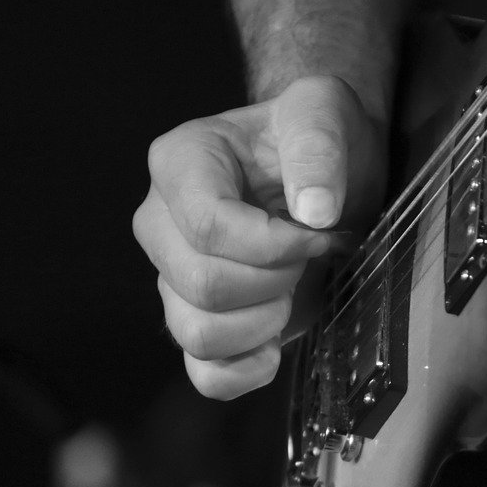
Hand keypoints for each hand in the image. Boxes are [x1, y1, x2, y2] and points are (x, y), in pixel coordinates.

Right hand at [134, 76, 386, 399]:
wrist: (324, 175)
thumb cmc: (317, 137)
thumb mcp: (325, 112)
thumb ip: (318, 147)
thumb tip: (314, 211)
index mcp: (179, 163)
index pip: (208, 227)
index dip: (275, 244)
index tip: (321, 231)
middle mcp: (160, 224)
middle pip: (203, 284)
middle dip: (277, 281)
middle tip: (311, 255)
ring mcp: (172, 278)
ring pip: (198, 333)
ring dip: (265, 324)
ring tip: (294, 289)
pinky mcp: (197, 322)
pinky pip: (205, 374)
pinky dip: (248, 371)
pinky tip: (278, 342)